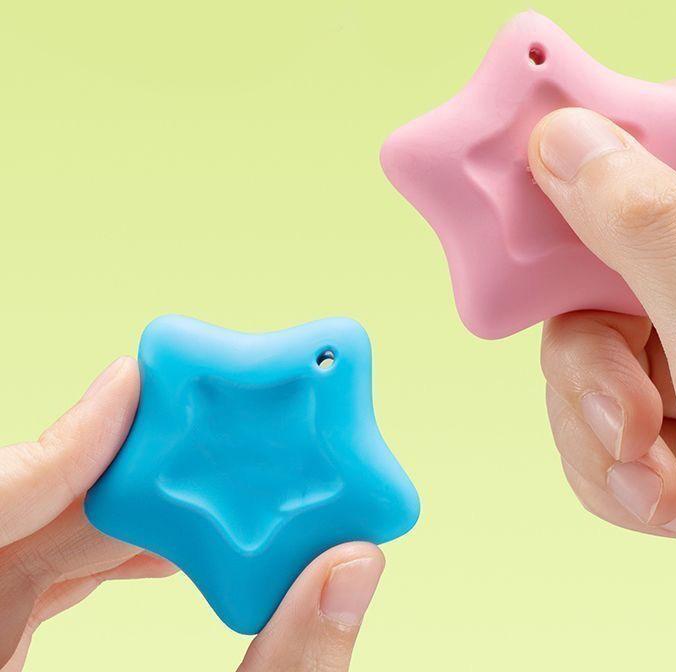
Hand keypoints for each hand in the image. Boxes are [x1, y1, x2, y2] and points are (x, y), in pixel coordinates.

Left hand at [0, 359, 384, 671]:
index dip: (53, 448)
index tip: (135, 386)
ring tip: (210, 495)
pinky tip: (170, 551)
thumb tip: (356, 563)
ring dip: (120, 511)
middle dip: (119, 476)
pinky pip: (34, 576)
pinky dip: (104, 553)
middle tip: (213, 443)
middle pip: (15, 521)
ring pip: (26, 541)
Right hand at [529, 76, 675, 671]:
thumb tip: (569, 140)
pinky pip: (601, 398)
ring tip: (647, 471)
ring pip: (597, 330)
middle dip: (593, 326)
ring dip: (598, 410)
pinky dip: (608, 457)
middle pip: (623, 242)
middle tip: (601, 385)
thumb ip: (653, 237)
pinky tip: (664, 506)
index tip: (522, 154)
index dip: (609, 131)